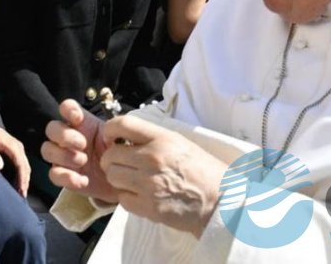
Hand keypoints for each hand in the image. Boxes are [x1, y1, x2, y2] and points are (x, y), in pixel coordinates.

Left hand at [0, 127, 30, 196]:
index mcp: (14, 147)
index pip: (21, 165)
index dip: (22, 178)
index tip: (22, 189)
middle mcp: (19, 149)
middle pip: (26, 168)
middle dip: (25, 182)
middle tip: (22, 195)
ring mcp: (18, 151)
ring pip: (25, 167)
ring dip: (24, 180)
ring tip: (21, 192)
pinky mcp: (15, 153)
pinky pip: (21, 166)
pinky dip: (21, 175)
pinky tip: (18, 183)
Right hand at [41, 99, 118, 203]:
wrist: (122, 179)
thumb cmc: (118, 153)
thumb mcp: (120, 138)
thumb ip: (113, 130)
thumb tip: (111, 130)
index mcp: (82, 123)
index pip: (66, 108)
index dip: (67, 109)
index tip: (78, 117)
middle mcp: (68, 137)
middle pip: (51, 128)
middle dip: (64, 135)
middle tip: (83, 144)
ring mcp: (62, 156)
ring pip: (47, 150)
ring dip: (63, 155)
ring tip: (83, 162)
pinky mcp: (63, 176)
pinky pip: (53, 174)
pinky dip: (66, 178)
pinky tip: (83, 180)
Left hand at [99, 115, 227, 237]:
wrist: (220, 202)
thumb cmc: (203, 171)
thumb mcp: (180, 142)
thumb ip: (152, 138)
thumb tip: (126, 137)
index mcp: (162, 139)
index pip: (123, 124)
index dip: (110, 130)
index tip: (111, 138)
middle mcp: (152, 159)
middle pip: (110, 154)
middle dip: (112, 159)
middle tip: (122, 163)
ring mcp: (148, 184)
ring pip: (112, 176)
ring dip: (118, 178)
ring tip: (131, 180)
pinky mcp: (148, 207)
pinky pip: (121, 198)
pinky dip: (127, 197)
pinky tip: (140, 194)